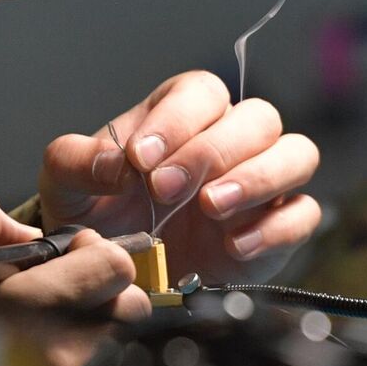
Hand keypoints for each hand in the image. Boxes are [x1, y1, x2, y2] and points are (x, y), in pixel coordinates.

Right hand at [0, 178, 150, 365]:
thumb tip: (29, 231)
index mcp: (17, 313)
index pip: (110, 270)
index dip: (94, 251)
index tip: (71, 252)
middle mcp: (47, 361)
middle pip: (127, 309)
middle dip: (100, 287)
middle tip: (63, 283)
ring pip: (113, 340)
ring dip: (89, 319)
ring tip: (44, 315)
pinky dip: (77, 349)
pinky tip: (39, 343)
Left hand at [38, 71, 321, 283]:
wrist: (114, 272)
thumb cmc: (96, 215)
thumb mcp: (64, 185)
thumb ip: (75, 161)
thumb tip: (113, 162)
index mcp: (182, 115)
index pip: (201, 93)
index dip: (177, 121)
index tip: (140, 159)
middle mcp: (229, 141)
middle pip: (257, 118)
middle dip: (211, 151)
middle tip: (165, 189)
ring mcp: (261, 183)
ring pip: (296, 154)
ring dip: (258, 177)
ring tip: (211, 207)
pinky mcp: (277, 227)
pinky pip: (302, 214)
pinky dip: (275, 228)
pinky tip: (233, 246)